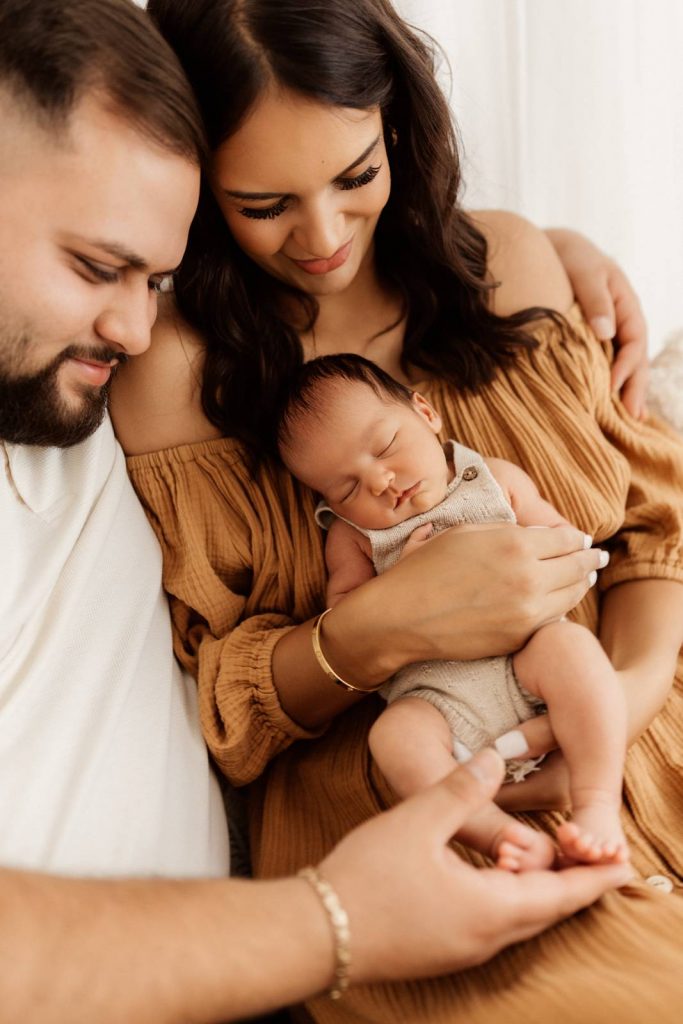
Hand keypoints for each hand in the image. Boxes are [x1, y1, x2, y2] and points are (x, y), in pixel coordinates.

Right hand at [321, 749, 630, 982]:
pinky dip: (511, 900)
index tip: (624, 863)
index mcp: (490, 909)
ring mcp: (461, 949)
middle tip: (596, 857)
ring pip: (520, 920)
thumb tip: (495, 756)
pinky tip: (495, 876)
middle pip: (547, 911)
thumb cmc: (366, 878)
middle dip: (575, 884)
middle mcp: (484, 938)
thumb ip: (462, 787)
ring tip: (550, 860)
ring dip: (540, 892)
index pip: (561, 894)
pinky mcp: (439, 949)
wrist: (314, 933)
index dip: (594, 876)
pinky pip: (494, 926)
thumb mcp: (417, 820)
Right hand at [372, 523, 603, 663]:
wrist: (400, 617)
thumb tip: (534, 534)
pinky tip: (558, 601)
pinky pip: (552, 619)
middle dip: (588, 559)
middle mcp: (529, 577)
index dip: (576, 537)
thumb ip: (504, 531)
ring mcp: (527, 611)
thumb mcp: (464, 533)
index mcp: (515, 543)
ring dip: (580, 584)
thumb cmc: (424, 570)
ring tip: (584, 577)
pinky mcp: (520, 637)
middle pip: (578, 565)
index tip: (580, 539)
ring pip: (572, 595)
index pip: (566, 537)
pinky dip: (559, 608)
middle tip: (596, 557)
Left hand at [546, 227, 647, 418]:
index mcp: (625, 306)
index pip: (634, 341)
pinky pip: (600, 367)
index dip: (627, 366)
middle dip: (634, 389)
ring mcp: (606, 335)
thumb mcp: (585, 270)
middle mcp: (620, 324)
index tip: (613, 387)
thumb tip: (605, 332)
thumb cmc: (569, 257)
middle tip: (632, 419)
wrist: (549, 250)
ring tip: (624, 423)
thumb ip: (595, 299)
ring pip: (620, 367)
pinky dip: (603, 386)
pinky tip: (600, 408)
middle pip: (634, 360)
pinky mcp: (588, 344)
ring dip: (622, 393)